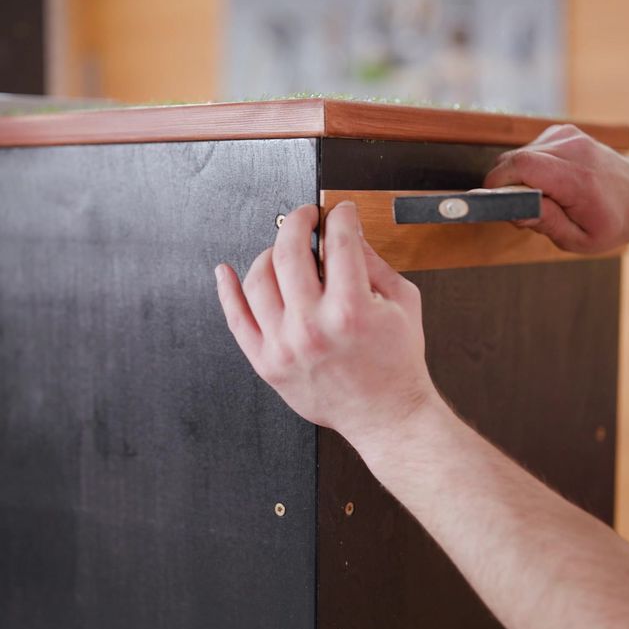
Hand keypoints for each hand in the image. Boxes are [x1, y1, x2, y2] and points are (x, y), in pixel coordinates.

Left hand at [214, 202, 441, 452]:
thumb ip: (374, 262)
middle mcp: (312, 327)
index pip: (338, 242)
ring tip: (283, 251)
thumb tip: (347, 232)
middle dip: (299, 222)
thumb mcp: (402, 303)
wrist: (386, 415)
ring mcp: (284, 346)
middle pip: (289, 252)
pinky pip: (236, 320)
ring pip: (259, 278)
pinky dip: (227, 291)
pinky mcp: (267, 363)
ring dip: (270, 252)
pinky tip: (225, 272)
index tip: (339, 212)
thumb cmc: (396, 363)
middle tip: (307, 218)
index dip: (339, 216)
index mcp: (351, 309)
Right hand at [483, 124, 628, 252]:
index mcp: (578, 179)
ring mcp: (569, 136)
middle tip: (520, 209)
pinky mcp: (563, 132)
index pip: (522, 166)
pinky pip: (529, 150)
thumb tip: (513, 210)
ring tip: (540, 197)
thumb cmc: (612, 222)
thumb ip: (546, 223)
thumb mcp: (581, 239)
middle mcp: (573, 149)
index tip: (493, 203)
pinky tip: (547, 182)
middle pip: (514, 159)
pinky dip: (528, 168)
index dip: (497, 183)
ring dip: (518, 178)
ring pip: (518, 154)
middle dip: (505, 185)